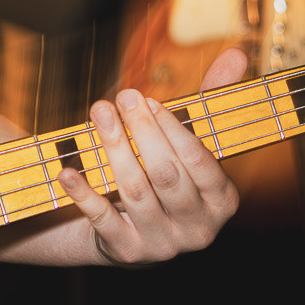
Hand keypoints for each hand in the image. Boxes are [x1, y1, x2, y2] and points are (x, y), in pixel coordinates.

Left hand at [59, 46, 247, 265]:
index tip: (150, 100)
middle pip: (166, 175)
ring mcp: (163, 244)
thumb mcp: (190, 143)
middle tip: (121, 97)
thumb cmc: (168, 174)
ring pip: (135, 191)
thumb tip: (237, 53)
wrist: (137, 233)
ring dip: (114, 149)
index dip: (173, 130)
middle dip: (142, 132)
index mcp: (222, 200)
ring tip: (98, 114)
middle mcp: (198, 228)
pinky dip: (83, 193)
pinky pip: (102, 219)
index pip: (200, 163)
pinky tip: (67, 170)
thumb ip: (210, 103)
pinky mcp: (127, 251)